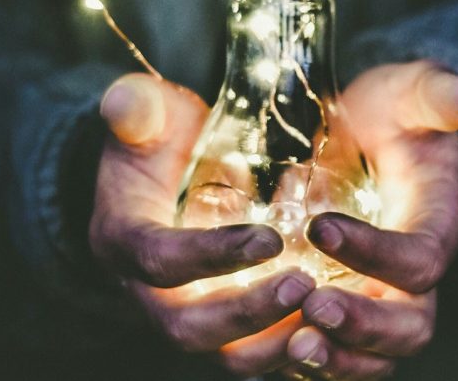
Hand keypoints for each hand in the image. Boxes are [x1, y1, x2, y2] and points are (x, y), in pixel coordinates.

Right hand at [90, 73, 316, 376]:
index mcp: (123, 240)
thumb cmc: (158, 139)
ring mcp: (184, 314)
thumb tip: (123, 102)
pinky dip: (290, 350)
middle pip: (188, 328)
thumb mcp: (146, 114)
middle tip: (305, 285)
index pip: (159, 260)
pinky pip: (252, 354)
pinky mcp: (219, 326)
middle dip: (247, 314)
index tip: (270, 239)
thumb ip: (137, 108)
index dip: (211, 255)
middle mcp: (147, 292)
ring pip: (223, 355)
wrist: (162, 175)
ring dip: (274, 344)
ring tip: (327, 314)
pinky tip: (334, 329)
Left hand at [283, 61, 457, 379]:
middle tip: (313, 308)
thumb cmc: (390, 114)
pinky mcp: (352, 307)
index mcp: (439, 223)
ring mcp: (385, 296)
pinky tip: (274, 349)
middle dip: (364, 325)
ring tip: (294, 346)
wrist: (369, 136)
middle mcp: (417, 273)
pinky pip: (342, 354)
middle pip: (410, 325)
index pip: (421, 258)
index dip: (376, 252)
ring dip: (338, 358)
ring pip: (377, 355)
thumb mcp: (408, 93)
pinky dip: (314, 362)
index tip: (319, 228)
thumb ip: (433, 94)